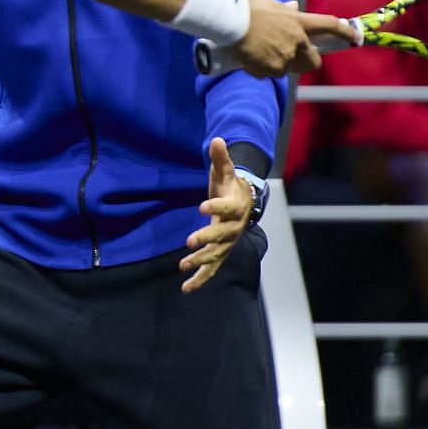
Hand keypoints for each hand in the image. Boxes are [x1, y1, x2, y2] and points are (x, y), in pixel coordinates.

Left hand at [180, 137, 250, 291]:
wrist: (243, 203)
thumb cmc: (231, 186)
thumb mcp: (225, 170)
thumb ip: (221, 157)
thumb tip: (217, 139)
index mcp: (235, 207)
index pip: (226, 207)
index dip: (215, 207)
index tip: (201, 206)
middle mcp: (234, 227)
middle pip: (221, 235)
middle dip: (206, 238)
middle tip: (190, 242)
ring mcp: (227, 243)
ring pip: (216, 255)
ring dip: (201, 262)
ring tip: (183, 266)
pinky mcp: (220, 253)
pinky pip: (212, 269)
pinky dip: (200, 279)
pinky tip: (186, 289)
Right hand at [229, 0, 356, 77]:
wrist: (229, 23)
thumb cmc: (245, 8)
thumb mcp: (267, 2)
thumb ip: (283, 8)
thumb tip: (293, 6)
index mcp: (299, 22)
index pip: (329, 26)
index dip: (345, 32)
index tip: (355, 38)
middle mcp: (297, 41)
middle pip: (314, 60)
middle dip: (307, 60)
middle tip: (293, 57)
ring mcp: (285, 57)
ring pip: (288, 68)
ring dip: (278, 64)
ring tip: (260, 53)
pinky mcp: (272, 69)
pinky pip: (269, 74)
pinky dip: (261, 69)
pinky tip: (249, 59)